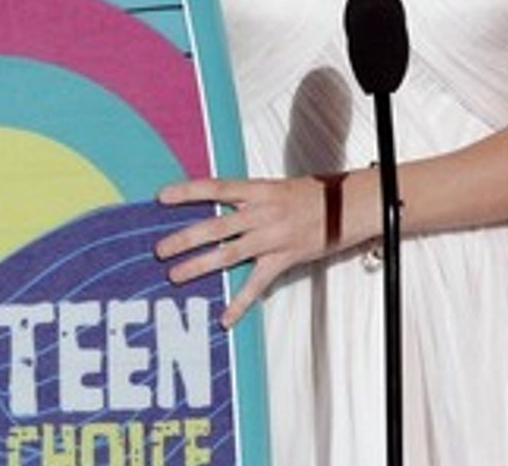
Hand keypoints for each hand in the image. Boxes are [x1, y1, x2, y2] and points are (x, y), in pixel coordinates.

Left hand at [154, 174, 340, 328]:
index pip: (216, 188)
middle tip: (159, 250)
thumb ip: (248, 198)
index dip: (188, 192)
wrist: (348, 206)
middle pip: (216, 227)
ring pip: (229, 254)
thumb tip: (219, 206)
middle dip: (185, 239)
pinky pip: (257, 284)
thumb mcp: (276, 187)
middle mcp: (262, 213)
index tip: (161, 198)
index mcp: (258, 190)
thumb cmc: (311, 194)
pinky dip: (240, 303)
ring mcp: (273, 238)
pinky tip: (225, 318)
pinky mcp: (284, 259)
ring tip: (175, 275)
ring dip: (199, 266)